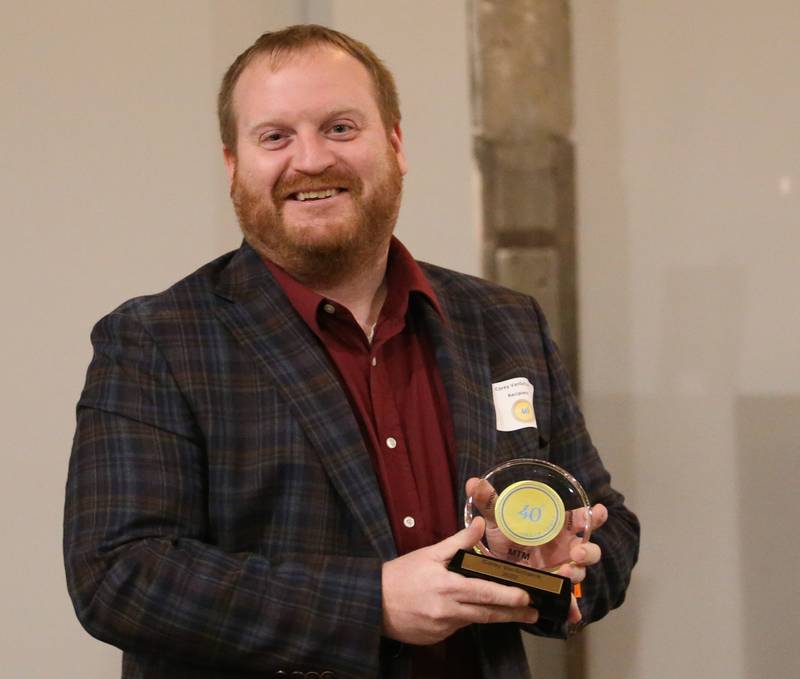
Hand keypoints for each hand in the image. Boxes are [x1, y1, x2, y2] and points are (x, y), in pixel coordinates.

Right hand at [381, 517, 539, 644]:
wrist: (372, 603)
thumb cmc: (401, 575)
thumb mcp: (429, 553)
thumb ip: (458, 542)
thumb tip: (480, 523)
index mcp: (448, 587)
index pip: (485, 593)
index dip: (508, 597)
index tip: (527, 597)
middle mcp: (448, 612)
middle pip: (487, 614)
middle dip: (513, 614)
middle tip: (533, 613)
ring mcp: (442, 628)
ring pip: (473, 622)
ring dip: (492, 616)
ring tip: (512, 612)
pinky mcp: (435, 638)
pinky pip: (456, 628)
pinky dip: (464, 619)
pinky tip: (465, 611)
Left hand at [466, 477, 608, 624]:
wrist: (497, 564)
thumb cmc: (505, 537)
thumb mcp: (496, 520)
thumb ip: (488, 501)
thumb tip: (474, 482)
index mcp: (558, 528)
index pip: (581, 520)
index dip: (593, 516)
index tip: (597, 512)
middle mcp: (565, 548)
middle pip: (589, 550)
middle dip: (588, 551)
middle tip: (575, 552)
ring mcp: (562, 570)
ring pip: (580, 574)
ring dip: (576, 575)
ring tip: (564, 574)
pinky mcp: (554, 588)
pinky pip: (567, 601)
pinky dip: (571, 608)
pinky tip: (572, 614)